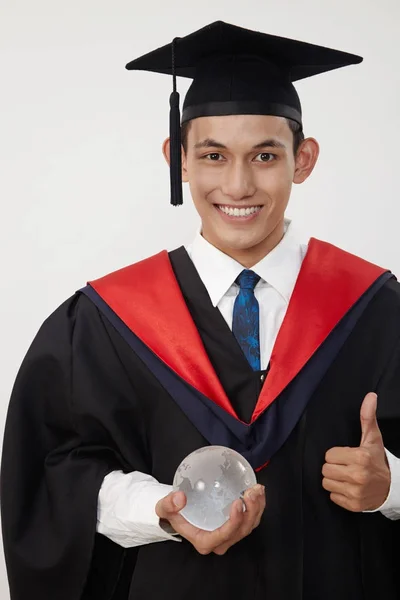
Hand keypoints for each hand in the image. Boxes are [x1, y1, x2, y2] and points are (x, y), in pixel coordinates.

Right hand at [155, 483, 265, 555]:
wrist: (178, 513)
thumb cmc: (173, 513)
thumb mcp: (163, 508)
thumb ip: (168, 504)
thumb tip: (180, 498)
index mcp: (204, 541)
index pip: (224, 535)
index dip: (234, 521)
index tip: (238, 503)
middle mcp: (220, 541)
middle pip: (241, 531)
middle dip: (251, 512)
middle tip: (251, 491)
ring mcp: (230, 534)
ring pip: (249, 525)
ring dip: (257, 508)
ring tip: (257, 489)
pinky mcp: (236, 525)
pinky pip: (251, 519)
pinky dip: (257, 506)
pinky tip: (258, 491)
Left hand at [322, 392, 390, 511]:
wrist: (392, 487)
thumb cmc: (377, 459)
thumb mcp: (373, 438)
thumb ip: (367, 417)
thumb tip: (370, 396)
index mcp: (360, 457)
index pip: (329, 455)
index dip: (336, 454)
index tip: (346, 455)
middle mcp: (357, 475)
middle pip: (325, 469)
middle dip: (334, 466)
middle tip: (345, 466)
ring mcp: (355, 492)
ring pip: (326, 483)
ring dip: (334, 480)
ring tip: (346, 476)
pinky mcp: (353, 505)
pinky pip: (332, 496)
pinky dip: (338, 493)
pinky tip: (349, 487)